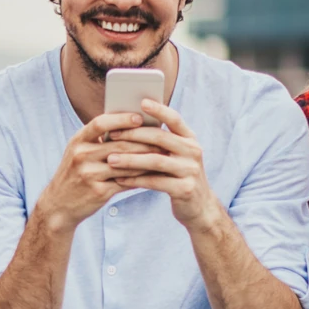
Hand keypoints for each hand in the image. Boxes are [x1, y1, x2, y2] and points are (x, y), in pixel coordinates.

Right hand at [36, 111, 155, 229]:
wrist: (59, 205)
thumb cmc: (75, 173)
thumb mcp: (79, 152)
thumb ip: (98, 139)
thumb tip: (131, 126)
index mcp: (77, 141)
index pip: (100, 123)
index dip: (120, 119)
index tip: (139, 117)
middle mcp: (81, 156)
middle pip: (118, 144)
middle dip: (143, 141)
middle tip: (163, 138)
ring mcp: (89, 174)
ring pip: (125, 164)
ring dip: (146, 160)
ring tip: (163, 155)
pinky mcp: (98, 191)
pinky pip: (126, 181)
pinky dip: (141, 177)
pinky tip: (153, 174)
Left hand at [107, 100, 222, 229]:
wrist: (199, 207)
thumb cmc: (178, 176)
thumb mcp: (175, 156)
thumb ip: (160, 142)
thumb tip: (127, 125)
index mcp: (190, 139)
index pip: (175, 119)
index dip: (159, 110)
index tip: (141, 102)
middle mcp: (193, 152)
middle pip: (160, 138)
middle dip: (134, 135)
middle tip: (112, 134)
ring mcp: (191, 171)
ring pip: (155, 161)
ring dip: (130, 159)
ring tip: (110, 159)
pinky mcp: (185, 189)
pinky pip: (155, 182)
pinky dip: (135, 180)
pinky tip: (119, 179)